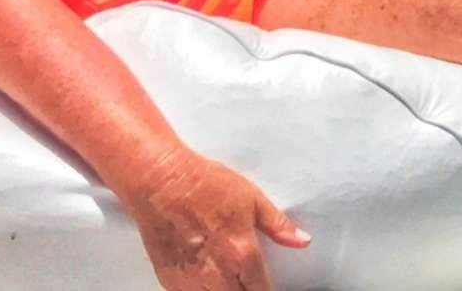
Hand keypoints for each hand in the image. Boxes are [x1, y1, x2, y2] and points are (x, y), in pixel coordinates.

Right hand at [129, 147, 308, 290]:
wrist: (161, 182)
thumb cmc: (203, 185)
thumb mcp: (252, 198)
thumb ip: (278, 225)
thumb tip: (301, 241)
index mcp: (243, 255)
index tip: (265, 286)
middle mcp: (218, 276)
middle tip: (246, 280)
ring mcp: (191, 282)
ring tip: (227, 279)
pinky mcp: (170, 281)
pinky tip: (204, 279)